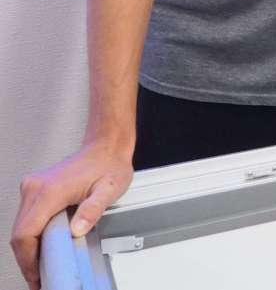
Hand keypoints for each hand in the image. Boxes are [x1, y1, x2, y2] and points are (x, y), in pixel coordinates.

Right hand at [10, 141, 133, 288]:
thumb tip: (77, 230)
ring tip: (43, 265)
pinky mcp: (35, 188)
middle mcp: (35, 187)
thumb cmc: (109, 164)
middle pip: (19, 233)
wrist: (107, 146)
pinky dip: (32, 235)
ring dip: (29, 248)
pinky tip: (44, 245)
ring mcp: (33, 186)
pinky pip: (26, 218)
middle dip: (28, 258)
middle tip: (40, 277)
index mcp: (50, 190)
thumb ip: (93, 210)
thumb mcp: (110, 189)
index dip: (28, 260)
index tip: (37, 275)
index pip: (25, 233)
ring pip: (20, 227)